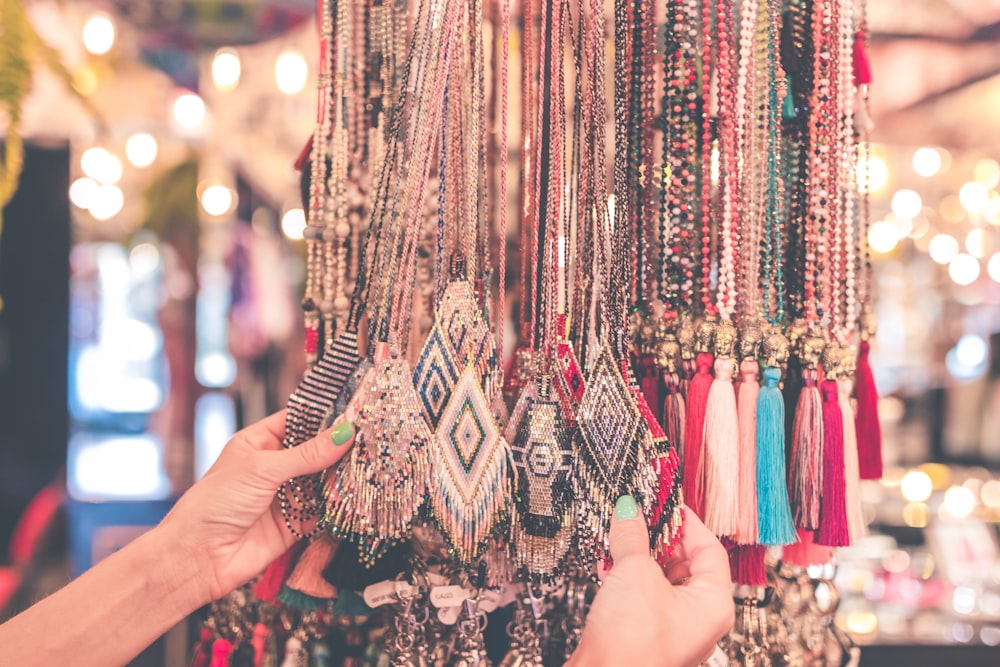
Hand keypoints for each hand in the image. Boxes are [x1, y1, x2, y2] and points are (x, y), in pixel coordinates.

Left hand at [158, 410, 355, 602]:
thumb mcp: (263, 469)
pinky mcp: (295, 525)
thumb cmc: (215, 504)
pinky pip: (324, 511)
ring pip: (323, 481)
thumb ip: (307, 454)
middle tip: (370, 439)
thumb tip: (345, 433)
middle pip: (316, 452)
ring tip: (370, 464)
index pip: (298, 421)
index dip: (325, 416)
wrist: (198, 557)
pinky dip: (339, 505)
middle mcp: (274, 467)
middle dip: (339, 448)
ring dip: (342, 476)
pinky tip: (358, 495)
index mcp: (259, 443)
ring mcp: (285, 496)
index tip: (356, 411)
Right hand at [568, 500, 733, 666]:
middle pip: (685, 563)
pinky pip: (643, 596)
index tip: (664, 503)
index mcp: (714, 604)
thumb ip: (632, 535)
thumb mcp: (634, 572)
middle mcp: (699, 619)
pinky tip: (607, 563)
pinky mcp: (646, 635)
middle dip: (658, 537)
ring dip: (638, 555)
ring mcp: (673, 629)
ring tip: (618, 535)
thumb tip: (629, 509)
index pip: (710, 549)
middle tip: (638, 515)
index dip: (686, 521)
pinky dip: (627, 577)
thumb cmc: (632, 642)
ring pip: (661, 579)